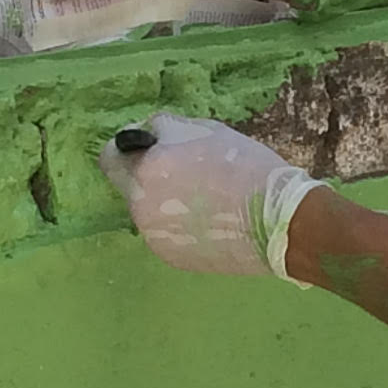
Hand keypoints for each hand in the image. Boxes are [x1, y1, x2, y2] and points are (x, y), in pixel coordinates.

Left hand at [98, 113, 320, 280]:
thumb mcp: (203, 129)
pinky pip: (163, 232)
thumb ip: (164, 130)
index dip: (127, 149)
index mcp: (146, 169)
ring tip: (203, 198)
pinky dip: (178, 224)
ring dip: (163, 200)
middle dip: (146, 175)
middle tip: (182, 172)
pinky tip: (208, 220)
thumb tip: (144, 136)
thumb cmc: (246, 166)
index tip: (148, 147)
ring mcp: (154, 236)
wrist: (278, 221)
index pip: (110, 157)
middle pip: (128, 185)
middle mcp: (140, 206)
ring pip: (146, 210)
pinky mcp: (170, 257)